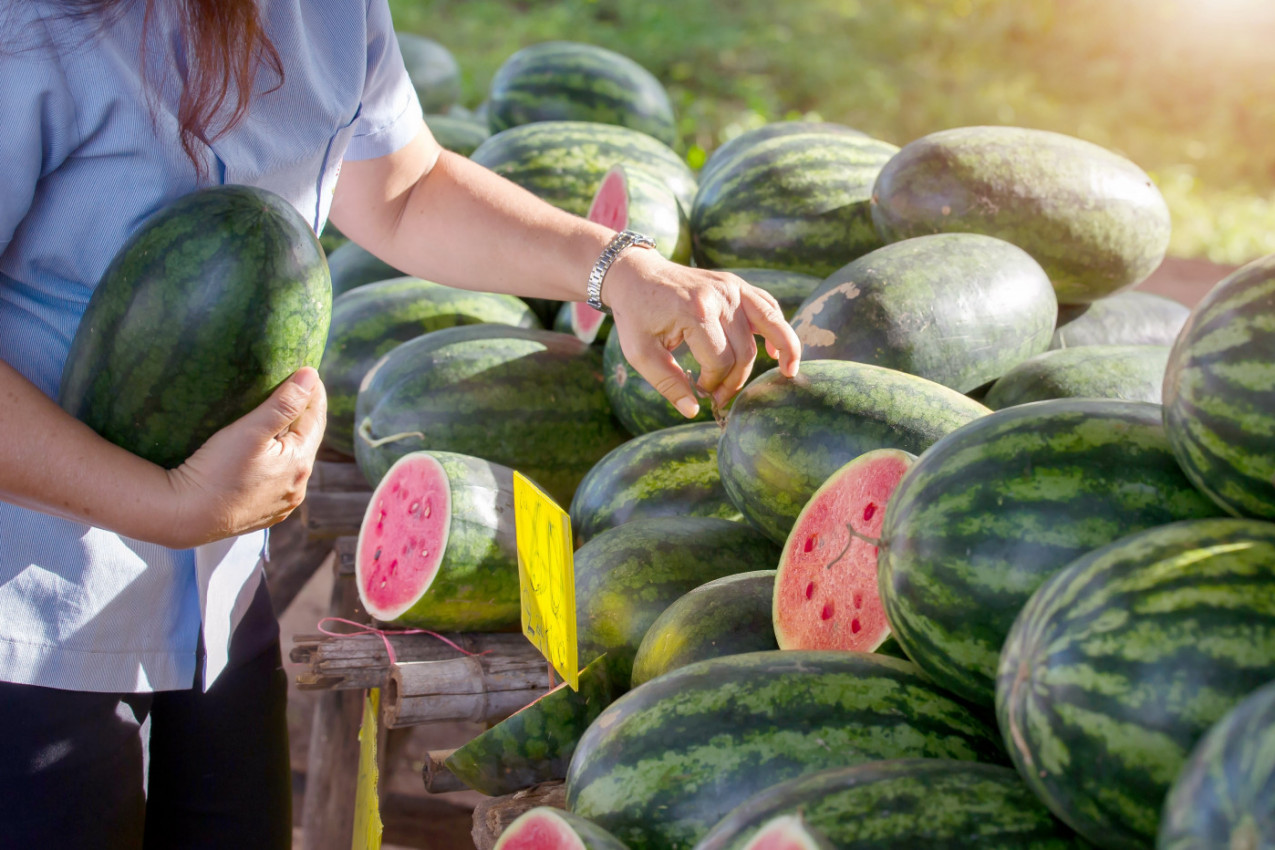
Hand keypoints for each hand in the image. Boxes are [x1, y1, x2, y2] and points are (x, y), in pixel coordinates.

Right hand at [163, 367, 326, 547]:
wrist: (184, 517)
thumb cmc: (215, 470)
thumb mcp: (251, 430)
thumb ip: (284, 403)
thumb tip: (310, 376)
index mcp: (300, 464)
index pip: (316, 419)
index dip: (314, 394)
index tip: (309, 374)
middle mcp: (297, 487)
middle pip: (306, 441)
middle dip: (303, 416)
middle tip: (297, 390)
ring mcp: (281, 504)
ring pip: (291, 463)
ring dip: (290, 441)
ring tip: (280, 419)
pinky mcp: (263, 514)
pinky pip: (277, 482)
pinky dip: (277, 464)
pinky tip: (266, 456)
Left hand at [604, 250, 801, 417]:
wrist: (636, 274)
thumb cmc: (636, 315)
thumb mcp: (640, 353)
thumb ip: (667, 383)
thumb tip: (693, 411)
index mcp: (696, 312)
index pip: (720, 362)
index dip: (713, 384)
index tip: (700, 391)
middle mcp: (720, 296)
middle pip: (744, 351)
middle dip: (735, 380)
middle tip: (718, 395)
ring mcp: (732, 287)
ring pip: (770, 324)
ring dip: (785, 350)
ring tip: (790, 374)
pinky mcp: (736, 284)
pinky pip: (767, 305)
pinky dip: (778, 327)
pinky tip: (777, 351)